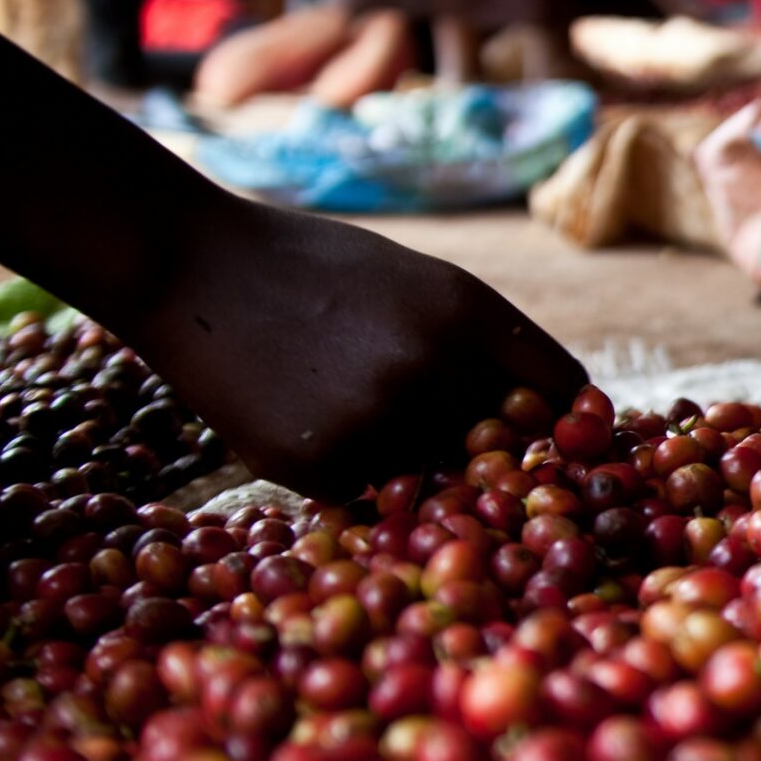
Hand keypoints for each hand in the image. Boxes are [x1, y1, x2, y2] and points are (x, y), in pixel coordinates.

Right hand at [116, 201, 583, 498]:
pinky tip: (306, 417)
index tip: (565, 437)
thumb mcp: (417, 281)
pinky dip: (350, 473)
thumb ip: (484, 343)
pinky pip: (367, 493)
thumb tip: (556, 414)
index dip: (570, 420)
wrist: (191, 267)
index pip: (564, 390)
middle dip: (487, 451)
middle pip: (502, 447)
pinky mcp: (320, 463)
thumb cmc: (312, 270)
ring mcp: (376, 420)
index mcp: (468, 311)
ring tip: (345, 402)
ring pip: (431, 475)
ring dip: (410, 461)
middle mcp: (433, 367)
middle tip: (450, 441)